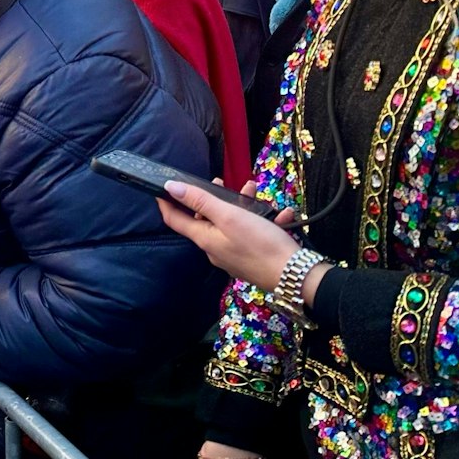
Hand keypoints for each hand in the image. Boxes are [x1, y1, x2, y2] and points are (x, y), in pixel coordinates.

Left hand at [155, 181, 299, 291]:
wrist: (295, 275)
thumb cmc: (260, 244)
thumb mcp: (229, 215)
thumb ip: (200, 200)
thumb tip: (171, 187)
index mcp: (204, 238)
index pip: (174, 220)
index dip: (166, 202)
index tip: (162, 187)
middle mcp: (214, 248)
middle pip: (205, 218)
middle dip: (215, 197)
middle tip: (223, 182)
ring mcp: (232, 254)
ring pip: (231, 223)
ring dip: (243, 205)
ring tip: (255, 192)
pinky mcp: (250, 256)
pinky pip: (251, 233)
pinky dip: (264, 221)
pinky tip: (281, 216)